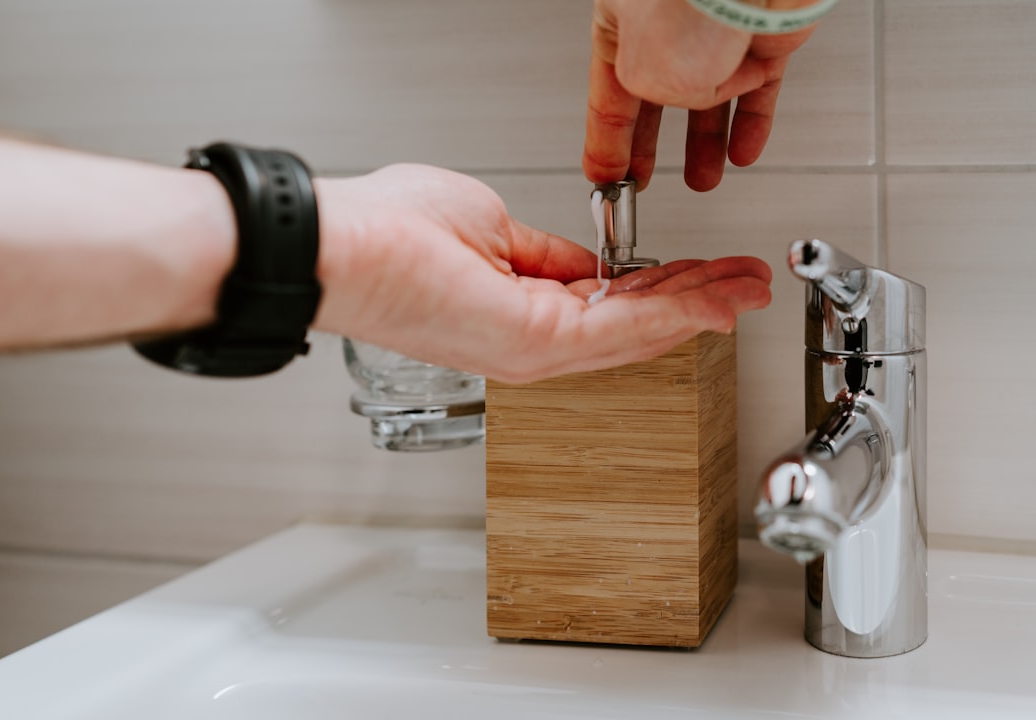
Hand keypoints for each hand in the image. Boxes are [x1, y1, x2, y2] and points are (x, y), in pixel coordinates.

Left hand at [312, 164, 770, 382]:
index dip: (663, 284)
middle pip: (633, 321)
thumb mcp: (490, 225)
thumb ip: (542, 252)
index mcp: (517, 305)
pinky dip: (673, 313)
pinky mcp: (532, 342)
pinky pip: (619, 330)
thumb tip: (580, 262)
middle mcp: (528, 336)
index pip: (607, 303)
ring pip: (636, 329)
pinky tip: (711, 300)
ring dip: (698, 305)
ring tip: (746, 289)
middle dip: (697, 298)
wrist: (343, 244)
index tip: (704, 269)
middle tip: (747, 283)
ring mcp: (532, 346)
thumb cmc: (388, 231)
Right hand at [583, 0, 818, 191]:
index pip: (608, 92)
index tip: (606, 174)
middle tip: (644, 179)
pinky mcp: (763, 35)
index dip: (605, 141)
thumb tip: (692, 103)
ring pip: (710, 96)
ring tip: (703, 178)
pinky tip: (743, 151)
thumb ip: (656, 99)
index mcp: (623, 18)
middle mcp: (669, 21)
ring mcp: (718, 27)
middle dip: (650, 146)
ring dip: (705, 144)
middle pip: (656, 96)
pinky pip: (756, 89)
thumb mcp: (646, 72)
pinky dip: (749, 124)